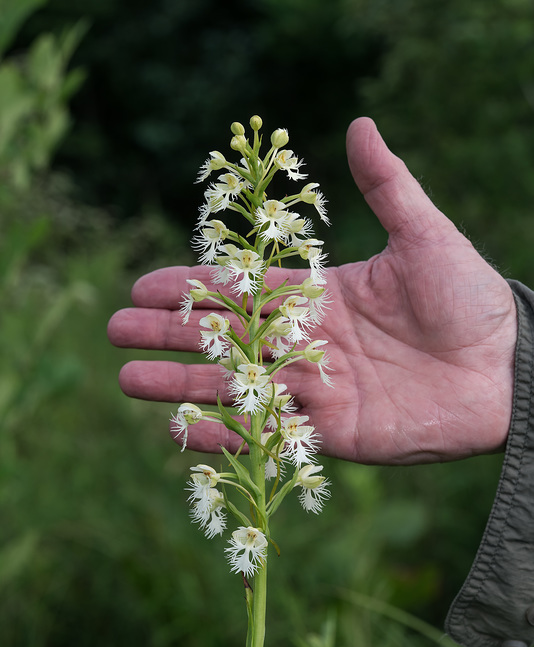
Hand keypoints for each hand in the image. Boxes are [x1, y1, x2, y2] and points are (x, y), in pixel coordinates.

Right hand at [107, 117, 516, 464]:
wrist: (507, 371)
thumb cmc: (470, 299)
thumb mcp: (425, 235)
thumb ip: (386, 187)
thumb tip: (357, 124)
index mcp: (318, 295)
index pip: (239, 290)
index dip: (190, 288)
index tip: (141, 286)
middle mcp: (306, 343)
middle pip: (223, 339)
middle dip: (168, 336)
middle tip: (116, 332)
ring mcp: (314, 391)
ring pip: (233, 387)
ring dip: (179, 387)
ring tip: (127, 381)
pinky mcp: (330, 434)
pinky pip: (267, 434)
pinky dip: (226, 436)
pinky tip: (182, 431)